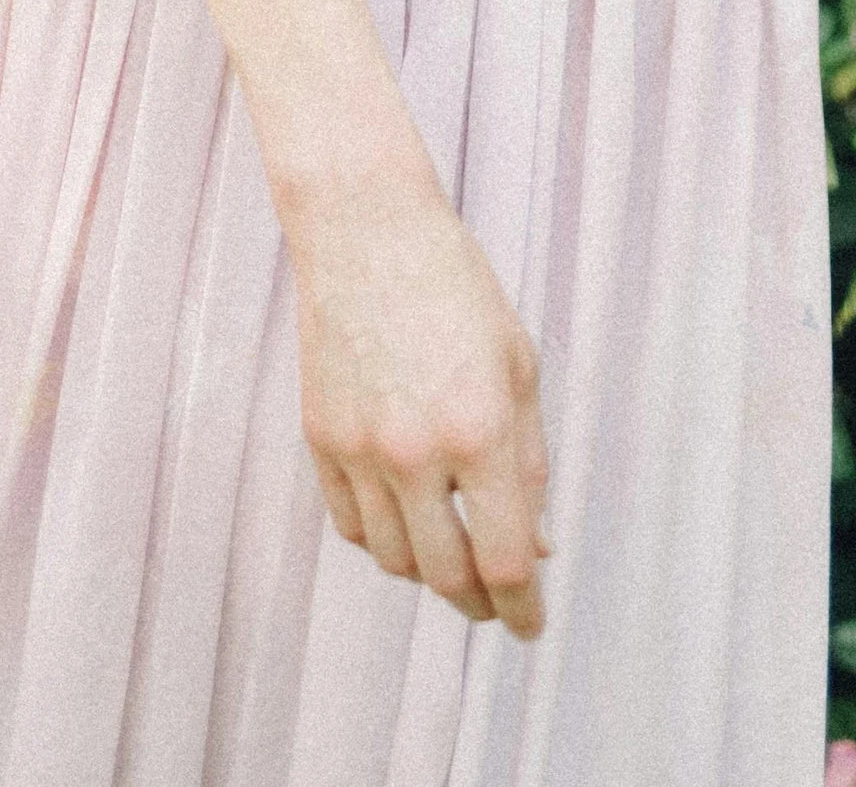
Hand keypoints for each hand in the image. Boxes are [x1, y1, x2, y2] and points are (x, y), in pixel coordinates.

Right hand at [286, 167, 550, 641]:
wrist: (367, 231)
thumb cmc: (455, 288)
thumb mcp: (519, 366)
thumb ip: (529, 463)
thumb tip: (536, 546)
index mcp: (479, 430)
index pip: (504, 560)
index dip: (523, 608)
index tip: (532, 625)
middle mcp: (416, 451)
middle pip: (447, 577)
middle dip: (480, 604)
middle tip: (498, 604)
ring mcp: (359, 449)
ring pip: (395, 561)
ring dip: (431, 574)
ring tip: (454, 555)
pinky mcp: (319, 439)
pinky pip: (351, 527)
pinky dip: (383, 541)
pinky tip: (406, 523)